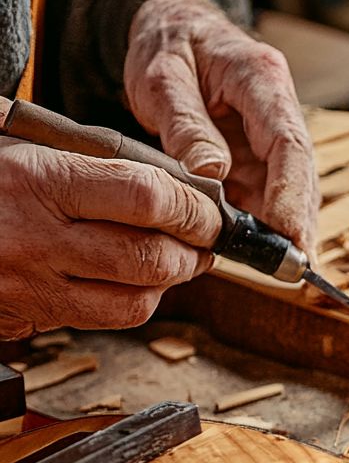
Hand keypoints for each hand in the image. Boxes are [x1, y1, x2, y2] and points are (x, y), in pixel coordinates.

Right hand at [0, 139, 219, 338]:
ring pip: (136, 300)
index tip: (211, 209)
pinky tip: (138, 281)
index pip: (146, 197)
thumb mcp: (22, 144)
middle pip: (150, 257)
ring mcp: (31, 284)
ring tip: (180, 260)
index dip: (193, 208)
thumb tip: (172, 183)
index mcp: (37, 179)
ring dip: (171, 282)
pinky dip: (136, 301)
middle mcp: (35, 237)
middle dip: (195, 251)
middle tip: (207, 240)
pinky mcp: (28, 315)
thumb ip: (91, 161)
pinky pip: (104, 319)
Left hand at [124, 0, 318, 254]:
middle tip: (295, 266)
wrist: (172, 27)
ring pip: (292, 184)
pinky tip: (266, 251)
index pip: (289, 143)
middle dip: (300, 219)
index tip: (290, 233)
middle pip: (301, 170)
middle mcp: (279, 107)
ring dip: (291, 226)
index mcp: (262, 79)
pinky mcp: (260, 151)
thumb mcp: (161, 77)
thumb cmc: (167, 44)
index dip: (292, 193)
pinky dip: (270, 220)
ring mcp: (272, 132)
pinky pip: (271, 189)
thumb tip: (211, 173)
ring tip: (286, 268)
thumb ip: (186, 124)